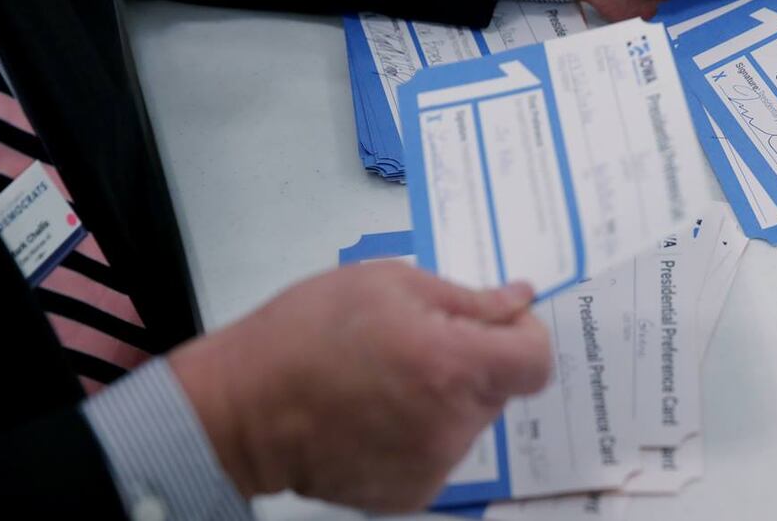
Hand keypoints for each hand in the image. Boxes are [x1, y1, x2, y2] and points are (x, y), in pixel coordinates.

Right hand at [169, 262, 550, 511]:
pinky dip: (421, 431)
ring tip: (387, 376)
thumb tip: (519, 300)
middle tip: (419, 339)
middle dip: (476, 360)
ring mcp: (433, 467)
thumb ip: (465, 297)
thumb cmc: (305, 331)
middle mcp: (452, 425)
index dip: (524, 334)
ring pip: (470, 420)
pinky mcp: (410, 494)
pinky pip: (439, 452)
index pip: (536, 361)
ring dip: (446, 396)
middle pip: (501, 389)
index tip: (495, 321)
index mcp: (452, 365)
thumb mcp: (386, 282)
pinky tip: (376, 411)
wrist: (240, 407)